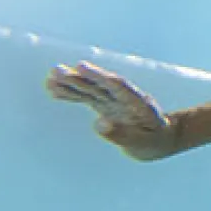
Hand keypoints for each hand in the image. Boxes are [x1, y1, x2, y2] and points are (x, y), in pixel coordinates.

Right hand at [46, 62, 178, 160]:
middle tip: (56, 70)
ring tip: (50, 77)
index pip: (118, 86)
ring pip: (91, 89)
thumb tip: (99, 123)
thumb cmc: (154, 141)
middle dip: (80, 77)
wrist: (160, 138)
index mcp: (138, 104)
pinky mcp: (106, 106)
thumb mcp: (142, 143)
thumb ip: (122, 135)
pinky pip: (86, 97)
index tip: (81, 67)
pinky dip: (71, 94)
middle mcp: (124, 98)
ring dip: (72, 82)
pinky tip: (52, 89)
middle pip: (101, 85)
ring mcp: (114, 101)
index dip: (100, 76)